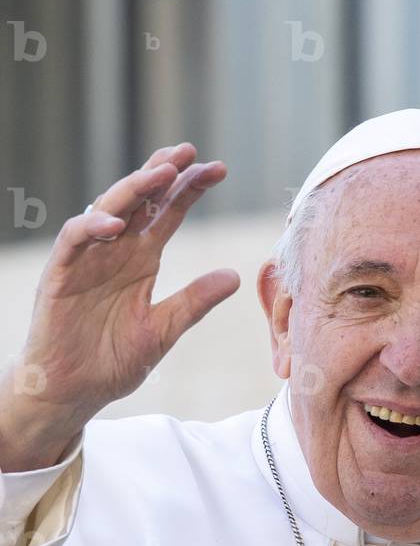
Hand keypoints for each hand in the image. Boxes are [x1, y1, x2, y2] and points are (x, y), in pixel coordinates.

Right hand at [0, 143, 239, 469]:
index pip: (168, 214)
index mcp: (141, 261)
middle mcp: (115, 252)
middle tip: (190, 153)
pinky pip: (73, 241)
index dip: (190, 190)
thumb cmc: (112, 362)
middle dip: (164, 173)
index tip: (219, 170)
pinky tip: (116, 222)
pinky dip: (91, 227)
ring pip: (107, 209)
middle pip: (140, 201)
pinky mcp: (60, 275)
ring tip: (162, 173)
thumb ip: (194, 302)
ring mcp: (86, 260)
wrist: (73, 392)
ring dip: (133, 189)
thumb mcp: (163, 330)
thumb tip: (234, 277)